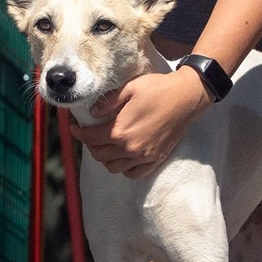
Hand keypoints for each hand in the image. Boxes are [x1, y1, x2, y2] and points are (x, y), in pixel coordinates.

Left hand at [71, 67, 211, 177]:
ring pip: (114, 167)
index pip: (91, 138)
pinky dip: (124, 169)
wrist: (187, 97)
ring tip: (104, 146)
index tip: (74, 128)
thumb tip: (92, 113)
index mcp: (120, 130)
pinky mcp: (156, 159)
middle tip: (89, 134)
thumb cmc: (158, 89)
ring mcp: (143, 156)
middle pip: (100, 155)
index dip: (78, 133)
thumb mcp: (129, 88)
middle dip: (90, 145)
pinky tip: (123, 157)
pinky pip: (134, 173)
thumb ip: (108, 102)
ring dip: (105, 158)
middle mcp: (129, 148)